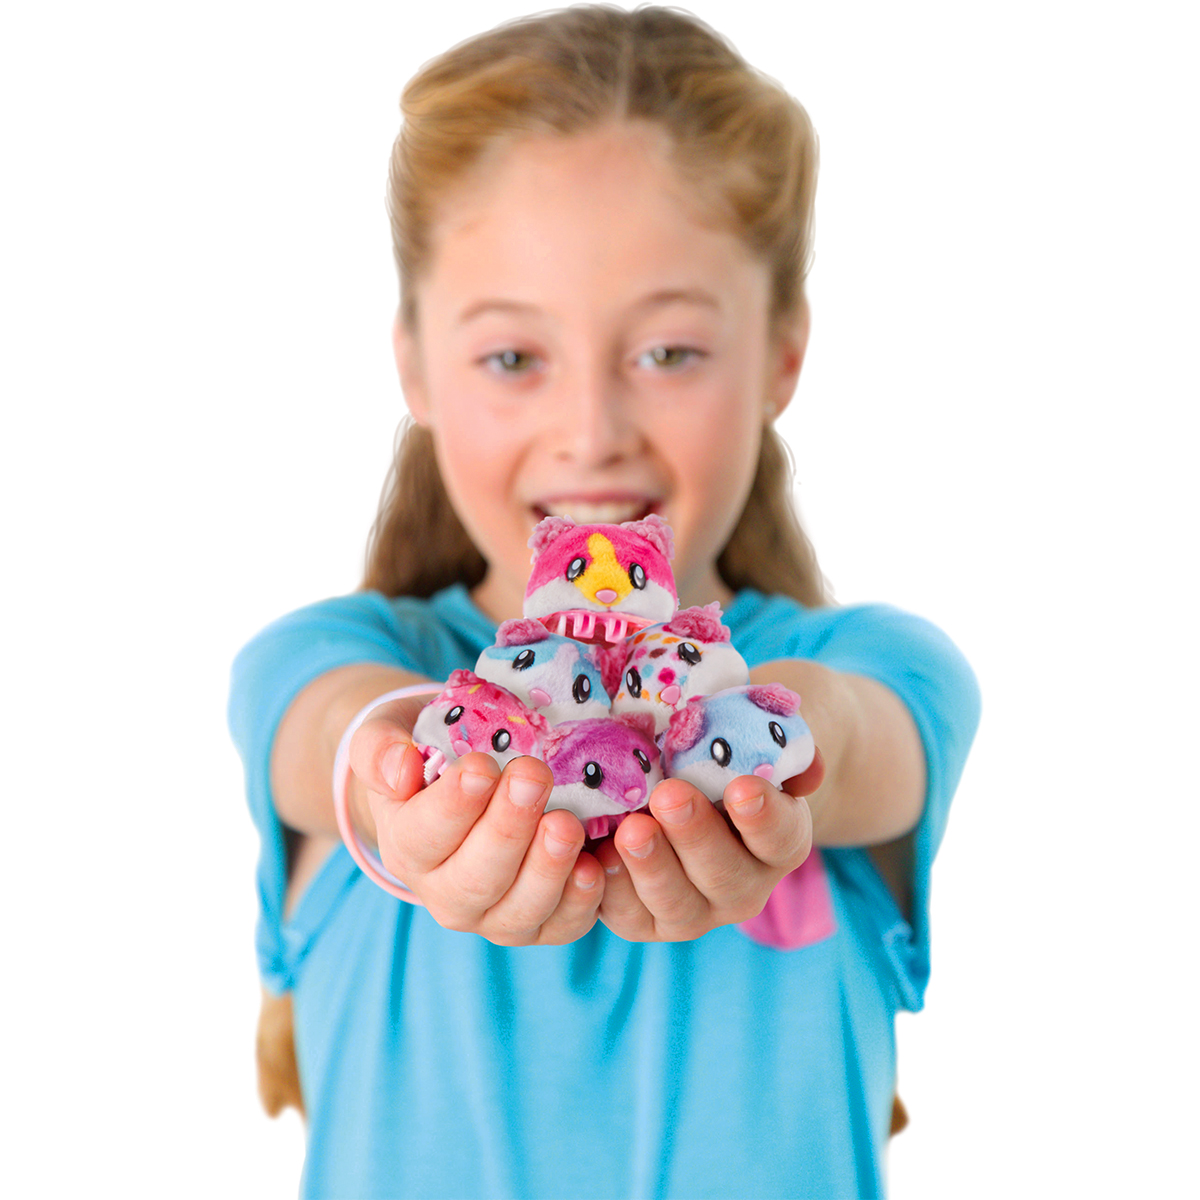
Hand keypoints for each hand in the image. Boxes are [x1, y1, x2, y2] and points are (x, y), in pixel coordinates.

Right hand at [347, 700, 604, 945]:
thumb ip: (379, 750)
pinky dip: (580, 901)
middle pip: (475, 878)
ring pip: (518, 911)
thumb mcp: (388, 737)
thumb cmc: (428, 754)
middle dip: (508, 828)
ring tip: (567, 824)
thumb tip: (399, 770)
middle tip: (533, 776)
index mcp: (406, 847)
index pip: (425, 835)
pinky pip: (561, 926)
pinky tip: (595, 864)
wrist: (462, 780)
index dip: (454, 804)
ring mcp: (493, 916)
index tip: (481, 765)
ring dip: (546, 870)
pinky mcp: (540, 923)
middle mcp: (445, 893)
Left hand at [594, 751, 824, 942]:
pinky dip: (610, 890)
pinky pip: (629, 917)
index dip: (764, 816)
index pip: (780, 836)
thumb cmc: (720, 755)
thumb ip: (780, 749)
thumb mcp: (751, 743)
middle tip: (670, 796)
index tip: (742, 787)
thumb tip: (808, 766)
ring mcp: (695, 911)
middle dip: (695, 836)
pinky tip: (595, 857)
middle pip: (726, 875)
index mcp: (780, 841)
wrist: (681, 787)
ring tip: (630, 829)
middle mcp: (744, 886)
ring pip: (677, 904)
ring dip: (652, 867)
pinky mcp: (646, 921)